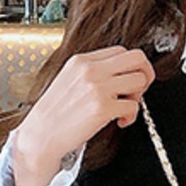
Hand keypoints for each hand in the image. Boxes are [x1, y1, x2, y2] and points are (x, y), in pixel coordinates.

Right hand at [9, 45, 154, 185]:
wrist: (41, 135)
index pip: (120, 51)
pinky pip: (134, 106)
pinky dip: (131, 117)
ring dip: (138, 96)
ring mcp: (97, 88)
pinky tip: (119, 121)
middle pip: (137, 58)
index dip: (131, 66)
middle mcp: (91, 70)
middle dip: (144, 73)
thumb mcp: (69, 80)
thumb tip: (118, 73)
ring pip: (140, 80)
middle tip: (137, 90)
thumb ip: (91, 72)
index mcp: (82, 61)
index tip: (129, 80)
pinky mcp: (103, 107)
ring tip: (125, 107)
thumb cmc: (54, 113)